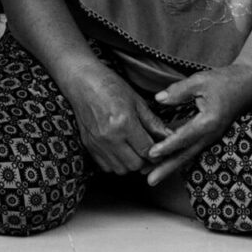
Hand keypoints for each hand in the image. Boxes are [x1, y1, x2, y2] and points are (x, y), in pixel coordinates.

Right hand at [60, 59, 169, 174]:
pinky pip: (106, 167)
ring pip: (121, 169)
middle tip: (146, 147)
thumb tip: (169, 136)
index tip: (159, 147)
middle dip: (144, 159)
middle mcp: (110, 137)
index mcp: (124, 123)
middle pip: (135, 164)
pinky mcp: (88, 146)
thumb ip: (153, 122)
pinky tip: (118, 149)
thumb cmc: (110, 86)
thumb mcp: (136, 101)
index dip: (157, 152)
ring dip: (130, 163)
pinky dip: (115, 162)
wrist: (81, 81)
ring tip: (131, 148)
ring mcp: (97, 143)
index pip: (147, 150)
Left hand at [143, 61, 251, 185]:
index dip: (167, 146)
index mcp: (208, 122)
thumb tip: (159, 99)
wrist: (249, 84)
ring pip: (188, 155)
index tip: (151, 154)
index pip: (183, 137)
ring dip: (171, 166)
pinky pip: (192, 149)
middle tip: (149, 181)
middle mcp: (211, 134)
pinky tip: (166, 162)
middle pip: (186, 155)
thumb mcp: (200, 81)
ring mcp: (211, 137)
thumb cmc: (225, 81)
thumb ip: (178, 91)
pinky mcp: (210, 135)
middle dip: (167, 169)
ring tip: (153, 177)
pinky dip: (178, 157)